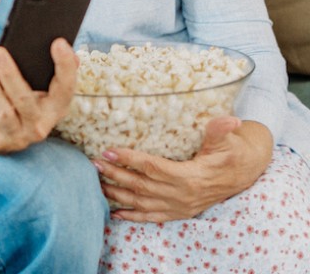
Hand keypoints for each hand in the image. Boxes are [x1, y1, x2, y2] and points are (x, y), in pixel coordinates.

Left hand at [0, 39, 78, 152]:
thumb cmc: (21, 99)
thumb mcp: (37, 88)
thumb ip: (46, 68)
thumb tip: (59, 42)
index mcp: (56, 108)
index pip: (66, 88)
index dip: (65, 67)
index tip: (59, 42)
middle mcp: (40, 125)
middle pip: (25, 99)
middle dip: (9, 74)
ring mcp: (17, 136)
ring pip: (2, 110)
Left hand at [94, 118, 272, 221]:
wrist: (243, 174)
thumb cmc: (231, 152)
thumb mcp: (228, 140)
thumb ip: (221, 130)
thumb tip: (231, 120)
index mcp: (191, 177)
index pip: (153, 167)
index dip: (130, 159)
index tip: (108, 149)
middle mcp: (183, 196)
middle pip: (142, 186)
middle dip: (116, 175)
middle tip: (94, 162)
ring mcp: (180, 207)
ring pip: (143, 203)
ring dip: (118, 195)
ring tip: (97, 182)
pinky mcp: (180, 213)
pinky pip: (152, 218)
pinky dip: (133, 217)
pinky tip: (115, 213)